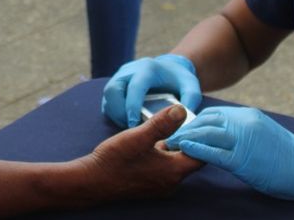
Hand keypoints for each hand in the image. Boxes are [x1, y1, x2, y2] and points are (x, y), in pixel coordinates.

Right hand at [78, 104, 202, 200]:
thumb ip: (161, 124)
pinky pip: (165, 166)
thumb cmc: (114, 160)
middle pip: (191, 159)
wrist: (91, 181)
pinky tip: (154, 139)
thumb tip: (182, 109)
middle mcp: (171, 181)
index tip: (200, 122)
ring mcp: (160, 184)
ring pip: (176, 161)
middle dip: (190, 140)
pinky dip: (164, 153)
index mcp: (173, 171)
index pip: (201, 155)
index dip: (202, 138)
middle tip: (188, 120)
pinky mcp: (149, 182)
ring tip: (172, 126)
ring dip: (175, 145)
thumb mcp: (138, 137)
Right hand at [102, 54, 201, 127]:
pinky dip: (114, 114)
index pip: (135, 87)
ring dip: (115, 114)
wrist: (168, 68)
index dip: (132, 105)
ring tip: (129, 127)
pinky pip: (108, 101)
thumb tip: (182, 119)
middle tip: (130, 128)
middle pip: (113, 89)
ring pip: (108, 96)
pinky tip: (126, 123)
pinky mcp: (115, 86)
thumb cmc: (179, 80)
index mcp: (147, 68)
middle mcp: (129, 70)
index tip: (134, 124)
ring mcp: (119, 77)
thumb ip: (190, 100)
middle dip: (119, 111)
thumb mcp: (190, 86)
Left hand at [165, 106, 293, 201]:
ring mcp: (243, 140)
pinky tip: (183, 149)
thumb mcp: (260, 134)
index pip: (211, 115)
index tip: (178, 129)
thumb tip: (217, 134)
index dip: (192, 122)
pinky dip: (195, 149)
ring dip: (184, 138)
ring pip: (206, 133)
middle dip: (183, 128)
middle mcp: (243, 123)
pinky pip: (213, 152)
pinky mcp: (243, 159)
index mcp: (246, 116)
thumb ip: (239, 131)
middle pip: (204, 121)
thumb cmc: (285, 155)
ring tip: (168, 143)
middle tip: (166, 135)